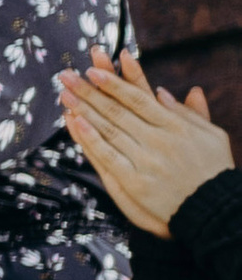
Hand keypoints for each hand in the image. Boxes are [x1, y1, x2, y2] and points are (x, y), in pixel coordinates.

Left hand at [60, 46, 236, 237]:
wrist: (213, 209)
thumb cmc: (214, 170)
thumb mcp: (212, 135)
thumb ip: (189, 112)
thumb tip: (162, 92)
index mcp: (175, 125)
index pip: (138, 98)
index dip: (114, 83)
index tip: (93, 70)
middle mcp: (158, 140)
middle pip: (117, 110)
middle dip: (90, 91)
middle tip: (67, 76)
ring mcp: (144, 161)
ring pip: (108, 130)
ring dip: (84, 110)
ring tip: (65, 95)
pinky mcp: (134, 182)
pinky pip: (107, 156)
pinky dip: (90, 139)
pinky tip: (75, 123)